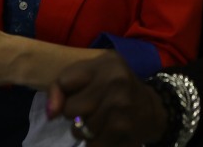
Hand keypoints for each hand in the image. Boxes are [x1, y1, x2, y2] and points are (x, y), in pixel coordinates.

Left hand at [46, 51, 168, 146]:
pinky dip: (95, 142)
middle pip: (70, 109)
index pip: (64, 81)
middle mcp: (115, 80)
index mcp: (106, 63)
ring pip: (78, 130)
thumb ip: (64, 85)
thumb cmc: (114, 89)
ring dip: (85, 131)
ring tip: (101, 121)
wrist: (151, 109)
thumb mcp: (93, 74)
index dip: (61, 94)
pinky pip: (91, 144)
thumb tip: (51, 112)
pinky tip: (108, 132)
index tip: (71, 97)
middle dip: (75, 114)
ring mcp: (120, 106)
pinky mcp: (122, 129)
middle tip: (92, 109)